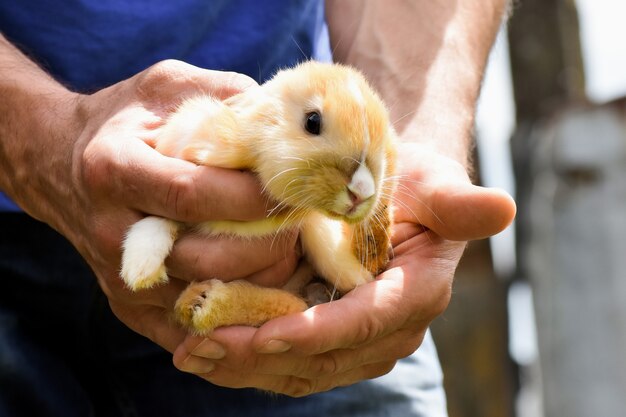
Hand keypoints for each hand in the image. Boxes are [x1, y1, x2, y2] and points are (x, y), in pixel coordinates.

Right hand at [23, 60, 298, 352]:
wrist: (60, 163)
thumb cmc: (123, 121)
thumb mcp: (165, 86)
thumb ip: (223, 94)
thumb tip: (285, 118)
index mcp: (114, 168)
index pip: (194, 195)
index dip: (253, 198)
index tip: (295, 190)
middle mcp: (110, 231)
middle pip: (205, 257)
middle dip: (268, 246)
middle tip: (300, 225)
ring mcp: (117, 276)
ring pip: (205, 299)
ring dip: (261, 281)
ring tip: (289, 251)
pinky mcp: (126, 305)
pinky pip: (188, 329)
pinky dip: (233, 316)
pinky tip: (262, 289)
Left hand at [172, 142, 515, 395]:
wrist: (389, 192)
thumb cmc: (408, 182)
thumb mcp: (433, 184)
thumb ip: (459, 204)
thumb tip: (501, 208)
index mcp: (414, 295)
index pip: (364, 322)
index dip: (317, 332)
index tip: (267, 334)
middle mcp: (386, 329)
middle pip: (322, 357)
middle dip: (261, 356)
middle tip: (202, 346)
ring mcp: (353, 338)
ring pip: (297, 368)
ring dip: (241, 365)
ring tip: (189, 353)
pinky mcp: (326, 336)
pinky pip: (285, 359)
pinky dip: (244, 357)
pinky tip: (202, 346)